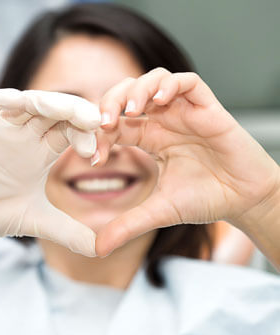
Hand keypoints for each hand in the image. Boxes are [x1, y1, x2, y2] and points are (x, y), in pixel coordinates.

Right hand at [0, 89, 100, 256]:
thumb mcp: (36, 221)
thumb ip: (69, 232)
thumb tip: (102, 250)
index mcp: (41, 152)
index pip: (70, 132)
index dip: (86, 137)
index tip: (95, 156)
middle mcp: (25, 136)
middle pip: (57, 112)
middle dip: (77, 114)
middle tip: (96, 123)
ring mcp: (2, 129)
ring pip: (30, 103)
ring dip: (52, 103)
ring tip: (72, 113)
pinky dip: (5, 101)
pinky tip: (21, 102)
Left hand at [95, 68, 279, 256]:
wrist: (243, 199)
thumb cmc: (205, 199)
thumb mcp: (159, 211)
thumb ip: (127, 225)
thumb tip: (97, 249)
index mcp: (150, 139)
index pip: (116, 124)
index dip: (100, 135)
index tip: (95, 157)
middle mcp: (164, 121)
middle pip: (128, 94)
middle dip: (110, 102)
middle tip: (104, 122)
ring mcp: (184, 112)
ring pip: (154, 80)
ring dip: (137, 90)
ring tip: (130, 111)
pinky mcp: (207, 108)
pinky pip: (187, 82)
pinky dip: (169, 85)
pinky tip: (160, 101)